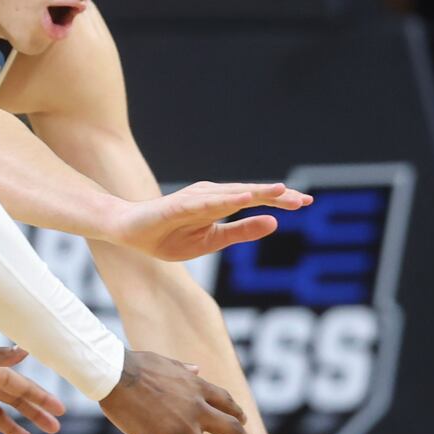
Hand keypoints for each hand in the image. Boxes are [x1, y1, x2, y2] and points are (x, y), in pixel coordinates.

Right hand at [98, 350, 262, 433]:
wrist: (116, 375)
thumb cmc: (135, 365)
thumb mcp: (166, 362)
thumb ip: (184, 369)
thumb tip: (195, 369)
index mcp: (196, 388)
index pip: (226, 402)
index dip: (237, 412)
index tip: (244, 420)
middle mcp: (197, 410)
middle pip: (232, 431)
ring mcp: (184, 429)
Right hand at [114, 182, 311, 261]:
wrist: (127, 232)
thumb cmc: (166, 236)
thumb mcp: (210, 241)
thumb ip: (240, 232)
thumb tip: (274, 224)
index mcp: (219, 205)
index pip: (255, 201)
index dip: (280, 201)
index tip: (306, 203)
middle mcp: (210, 195)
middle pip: (248, 194)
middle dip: (277, 197)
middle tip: (305, 201)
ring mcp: (194, 198)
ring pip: (232, 194)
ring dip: (256, 192)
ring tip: (281, 192)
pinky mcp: (178, 205)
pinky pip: (207, 203)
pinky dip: (227, 199)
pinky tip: (244, 199)